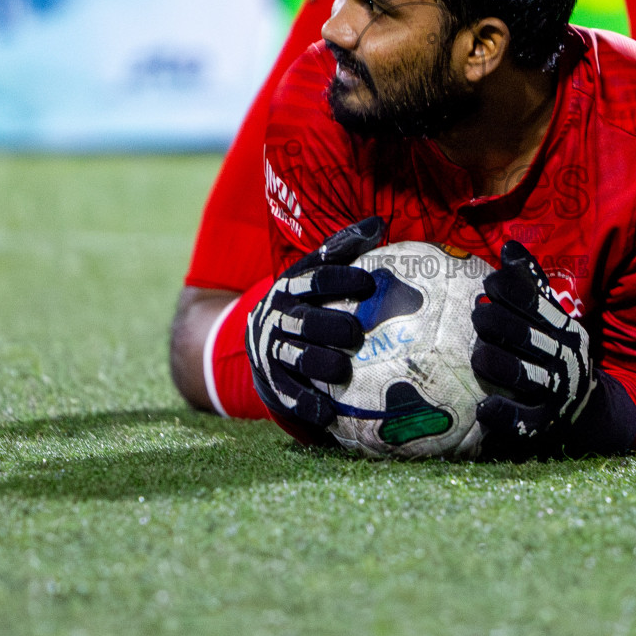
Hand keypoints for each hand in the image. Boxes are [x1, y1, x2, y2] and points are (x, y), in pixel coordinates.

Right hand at [246, 217, 383, 438]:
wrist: (256, 341)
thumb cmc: (304, 304)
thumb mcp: (314, 274)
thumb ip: (343, 249)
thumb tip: (379, 222)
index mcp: (291, 287)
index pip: (314, 277)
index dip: (340, 278)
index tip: (369, 281)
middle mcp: (278, 317)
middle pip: (303, 320)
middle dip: (328, 324)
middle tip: (355, 332)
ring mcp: (271, 350)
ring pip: (294, 356)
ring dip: (318, 363)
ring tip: (343, 370)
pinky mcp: (272, 381)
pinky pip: (288, 392)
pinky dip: (306, 403)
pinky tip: (328, 413)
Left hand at [471, 240, 595, 454]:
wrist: (592, 406)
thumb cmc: (557, 350)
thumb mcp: (552, 318)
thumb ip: (531, 284)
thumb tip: (509, 247)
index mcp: (564, 327)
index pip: (533, 301)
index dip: (506, 288)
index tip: (487, 286)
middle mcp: (564, 356)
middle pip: (523, 335)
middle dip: (493, 322)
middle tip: (477, 317)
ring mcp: (558, 390)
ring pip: (522, 375)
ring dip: (495, 362)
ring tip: (478, 355)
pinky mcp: (548, 422)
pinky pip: (524, 421)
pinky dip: (503, 414)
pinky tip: (483, 407)